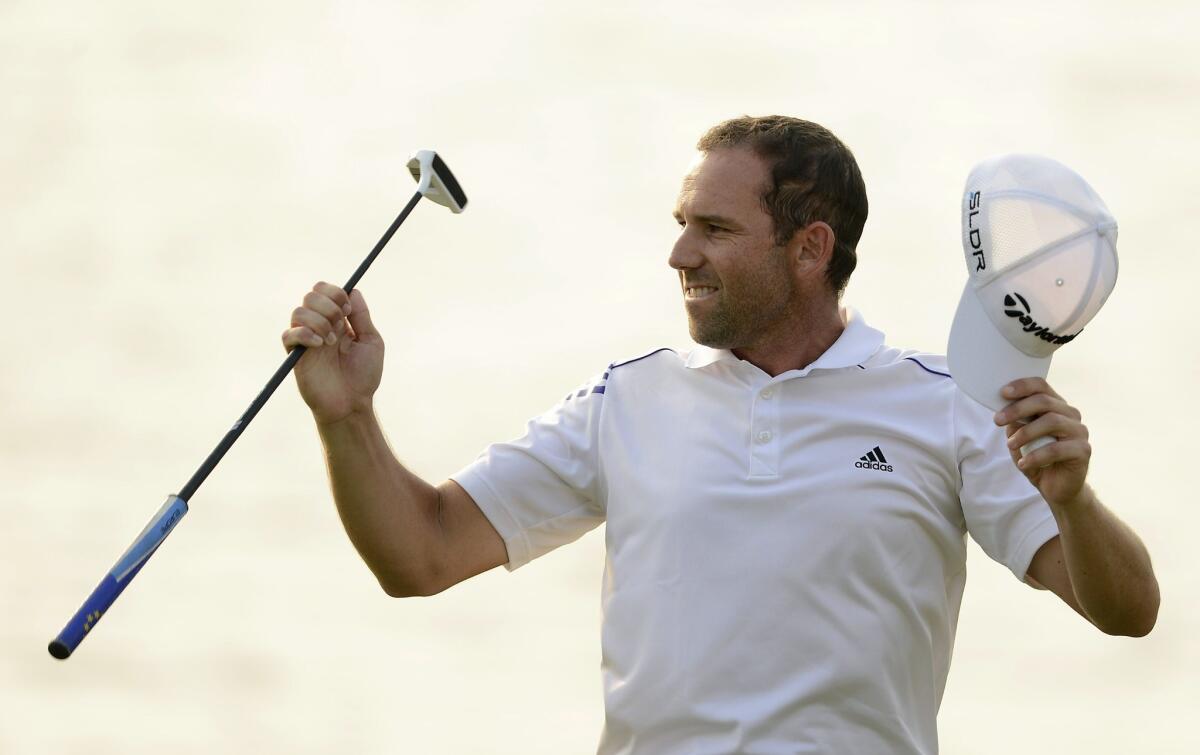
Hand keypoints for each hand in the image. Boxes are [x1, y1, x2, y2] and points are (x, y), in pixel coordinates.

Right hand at [281, 282, 383, 425]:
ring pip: (299, 311)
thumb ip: (362, 316)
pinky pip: (288, 334)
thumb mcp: (371, 341)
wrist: (352, 403)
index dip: (335, 293)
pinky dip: (305, 334)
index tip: (347, 309)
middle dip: (328, 305)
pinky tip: (319, 345)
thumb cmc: (364, 376)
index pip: (325, 291)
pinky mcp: (295, 355)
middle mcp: (319, 326)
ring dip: (319, 321)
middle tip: (341, 324)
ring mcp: (306, 340)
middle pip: (311, 296)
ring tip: (331, 342)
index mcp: (337, 320)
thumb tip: (353, 290)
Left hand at [993, 377, 1090, 506]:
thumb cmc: (1036, 458)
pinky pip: (1057, 449)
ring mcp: (1079, 431)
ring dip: (1026, 432)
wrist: (1056, 488)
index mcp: (1056, 405)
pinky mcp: (1083, 450)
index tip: (1002, 393)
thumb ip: (1015, 421)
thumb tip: (1001, 409)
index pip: (1041, 386)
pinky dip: (1036, 456)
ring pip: (1052, 421)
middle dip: (1017, 409)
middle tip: (997, 420)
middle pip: (1044, 402)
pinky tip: (1023, 463)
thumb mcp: (1020, 437)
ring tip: (1010, 445)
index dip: (1022, 386)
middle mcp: (1070, 414)